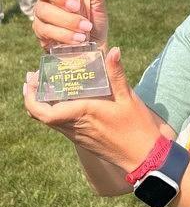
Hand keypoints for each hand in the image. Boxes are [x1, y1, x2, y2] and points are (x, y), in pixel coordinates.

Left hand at [24, 48, 158, 172]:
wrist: (143, 155)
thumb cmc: (136, 126)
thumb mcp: (128, 97)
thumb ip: (117, 74)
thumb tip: (113, 51)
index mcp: (83, 114)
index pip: (45, 112)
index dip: (31, 99)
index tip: (29, 82)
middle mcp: (75, 127)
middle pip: (41, 117)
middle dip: (33, 98)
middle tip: (34, 79)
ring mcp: (78, 135)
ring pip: (50, 122)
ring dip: (43, 105)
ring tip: (47, 85)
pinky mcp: (83, 140)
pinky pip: (62, 126)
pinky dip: (56, 112)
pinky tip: (66, 101)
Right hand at [31, 0, 108, 52]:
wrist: (94, 46)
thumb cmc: (94, 19)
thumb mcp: (100, 2)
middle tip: (76, 6)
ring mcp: (42, 13)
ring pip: (43, 10)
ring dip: (67, 20)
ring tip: (86, 28)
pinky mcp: (41, 31)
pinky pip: (46, 30)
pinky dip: (65, 34)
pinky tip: (78, 38)